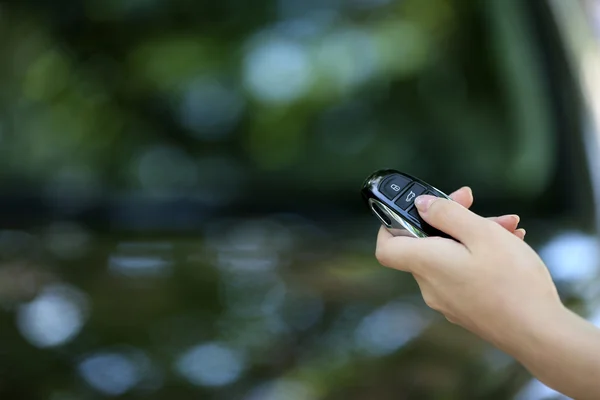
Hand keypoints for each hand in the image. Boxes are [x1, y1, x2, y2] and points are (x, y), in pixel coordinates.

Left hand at [375, 192, 561, 347]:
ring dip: (473, 235)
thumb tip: (421, 205)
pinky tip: (509, 245)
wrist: (540, 334)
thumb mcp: (480, 233)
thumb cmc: (511, 281)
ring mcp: (447, 300)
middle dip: (450, 220)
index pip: (386, 246)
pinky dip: (480, 255)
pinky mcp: (465, 309)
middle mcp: (430, 284)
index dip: (391, 224)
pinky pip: (462, 273)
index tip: (414, 208)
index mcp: (426, 263)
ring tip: (507, 226)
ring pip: (450, 256)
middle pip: (425, 244)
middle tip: (472, 201)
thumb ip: (446, 214)